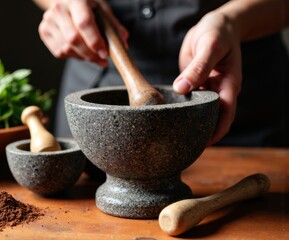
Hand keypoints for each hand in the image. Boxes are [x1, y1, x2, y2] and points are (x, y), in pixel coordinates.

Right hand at [38, 0, 127, 66]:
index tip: (105, 54)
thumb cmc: (89, 7)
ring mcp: (48, 19)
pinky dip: (73, 56)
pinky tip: (81, 51)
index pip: (84, 23)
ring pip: (66, 48)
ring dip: (83, 57)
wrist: (68, 0)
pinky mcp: (44, 31)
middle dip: (90, 54)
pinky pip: (60, 52)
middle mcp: (59, 8)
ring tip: (93, 56)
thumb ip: (114, 28)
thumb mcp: (103, 11)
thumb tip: (123, 45)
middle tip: (102, 60)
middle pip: (73, 39)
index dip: (95, 41)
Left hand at [173, 12, 241, 144]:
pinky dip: (181, 110)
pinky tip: (168, 117)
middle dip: (201, 134)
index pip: (225, 115)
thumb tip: (181, 89)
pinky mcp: (194, 86)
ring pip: (199, 113)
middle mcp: (218, 91)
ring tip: (172, 138)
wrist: (214, 25)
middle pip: (212, 119)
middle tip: (182, 147)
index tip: (202, 145)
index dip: (216, 132)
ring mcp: (206, 90)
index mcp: (228, 85)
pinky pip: (188, 102)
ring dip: (190, 124)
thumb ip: (198, 68)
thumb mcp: (210, 46)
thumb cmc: (217, 33)